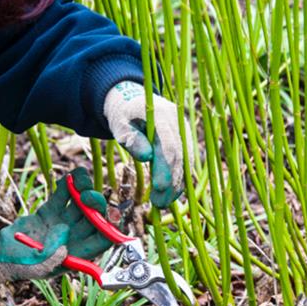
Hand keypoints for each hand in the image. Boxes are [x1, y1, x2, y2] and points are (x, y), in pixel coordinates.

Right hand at [0, 168, 113, 281]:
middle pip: (95, 216)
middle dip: (96, 202)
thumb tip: (65, 234)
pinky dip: (68, 184)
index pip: (104, 239)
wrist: (0, 254)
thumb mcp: (39, 266)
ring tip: (78, 179)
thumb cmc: (21, 265)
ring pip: (82, 202)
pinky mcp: (50, 210)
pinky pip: (63, 195)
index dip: (111, 227)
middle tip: (86, 195)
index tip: (111, 214)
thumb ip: (54, 253)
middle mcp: (75, 236)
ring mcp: (63, 221)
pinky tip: (69, 177)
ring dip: (84, 188)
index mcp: (79, 252)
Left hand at [103, 81, 189, 207]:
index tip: (158, 189)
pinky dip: (180, 178)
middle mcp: (178, 120)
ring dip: (177, 184)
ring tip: (164, 202)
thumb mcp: (120, 126)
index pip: (168, 146)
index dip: (166, 169)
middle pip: (179, 156)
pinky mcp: (185, 138)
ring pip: (186, 160)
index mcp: (161, 114)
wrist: (134, 102)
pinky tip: (172, 193)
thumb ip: (132, 140)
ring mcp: (184, 129)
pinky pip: (186, 160)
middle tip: (160, 204)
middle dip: (171, 182)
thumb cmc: (124, 116)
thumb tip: (146, 157)